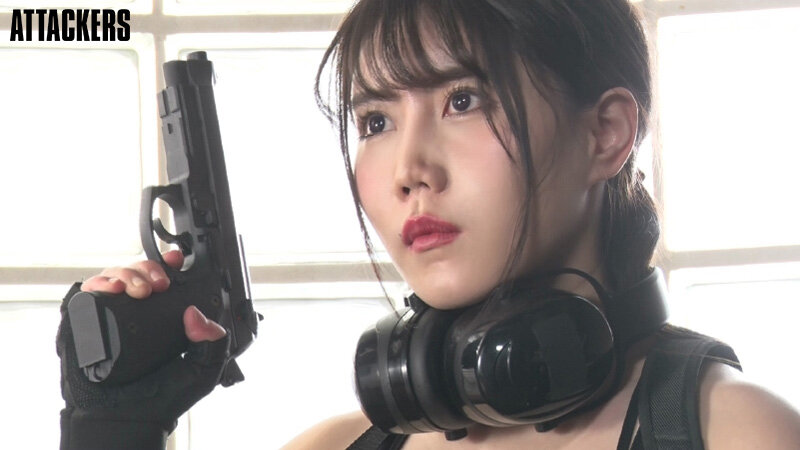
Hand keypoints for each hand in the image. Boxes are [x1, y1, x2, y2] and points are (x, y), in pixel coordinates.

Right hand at [58, 251, 229, 449]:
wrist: (128, 421)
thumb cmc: (163, 398)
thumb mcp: (202, 370)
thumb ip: (213, 343)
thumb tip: (198, 314)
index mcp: (164, 317)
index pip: (166, 280)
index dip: (170, 265)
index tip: (177, 261)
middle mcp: (138, 313)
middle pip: (139, 272)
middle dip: (150, 268)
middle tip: (161, 283)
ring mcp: (111, 315)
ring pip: (114, 276)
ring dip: (127, 273)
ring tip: (140, 289)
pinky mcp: (85, 324)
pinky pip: (86, 295)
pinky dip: (98, 285)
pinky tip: (112, 290)